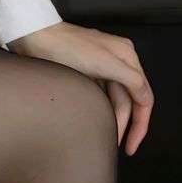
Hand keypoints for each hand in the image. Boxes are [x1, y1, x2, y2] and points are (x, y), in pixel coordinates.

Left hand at [7, 21, 153, 155]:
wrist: (35, 37)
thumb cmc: (67, 47)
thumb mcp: (106, 63)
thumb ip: (132, 80)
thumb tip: (146, 98)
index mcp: (127, 56)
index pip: (144, 96)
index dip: (141, 124)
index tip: (132, 144)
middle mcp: (117, 60)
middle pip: (129, 100)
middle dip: (124, 124)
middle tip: (117, 145)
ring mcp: (101, 65)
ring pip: (114, 100)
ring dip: (112, 119)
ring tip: (106, 137)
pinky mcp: (86, 71)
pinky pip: (100, 96)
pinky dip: (101, 110)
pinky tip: (96, 121)